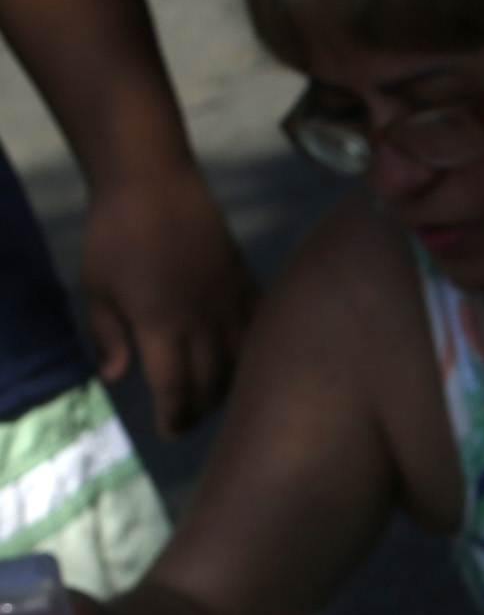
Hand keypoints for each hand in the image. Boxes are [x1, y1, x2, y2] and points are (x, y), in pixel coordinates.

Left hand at [80, 161, 250, 437]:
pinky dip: (254, 353)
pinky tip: (245, 362)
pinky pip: (259, 330)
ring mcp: (230, 303)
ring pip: (241, 362)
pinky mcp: (245, 284)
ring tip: (214, 396)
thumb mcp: (94, 286)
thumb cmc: (114, 234)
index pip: (175, 387)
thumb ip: (107, 335)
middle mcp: (202, 321)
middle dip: (199, 409)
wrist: (152, 181)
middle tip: (186, 420)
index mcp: (160, 324)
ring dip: (229, 386)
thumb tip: (116, 378)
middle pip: (211, 382)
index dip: (173, 416)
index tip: (168, 432)